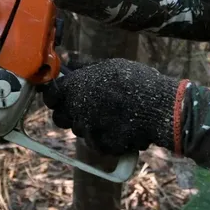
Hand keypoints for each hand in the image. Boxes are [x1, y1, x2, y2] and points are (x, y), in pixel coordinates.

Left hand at [42, 59, 180, 154]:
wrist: (159, 107)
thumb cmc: (136, 80)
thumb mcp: (109, 65)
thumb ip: (85, 68)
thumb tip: (70, 63)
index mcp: (74, 88)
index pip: (49, 96)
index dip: (54, 96)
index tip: (61, 95)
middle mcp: (76, 110)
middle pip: (60, 117)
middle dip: (70, 114)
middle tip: (86, 107)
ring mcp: (88, 130)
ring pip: (80, 131)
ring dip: (89, 125)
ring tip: (111, 115)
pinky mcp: (102, 146)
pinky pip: (97, 143)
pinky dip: (105, 138)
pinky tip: (120, 127)